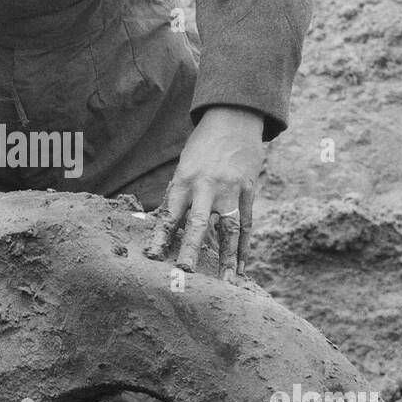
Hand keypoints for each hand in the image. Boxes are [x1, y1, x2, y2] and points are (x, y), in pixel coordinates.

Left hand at [144, 106, 264, 280]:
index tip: (153, 257)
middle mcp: (207, 186)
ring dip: (227, 257)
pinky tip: (241, 266)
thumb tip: (158, 225)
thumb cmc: (202, 148)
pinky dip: (244, 247)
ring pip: (229, 228)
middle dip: (190, 249)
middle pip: (198, 223)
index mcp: (184, 180)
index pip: (170, 213)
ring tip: (226, 282)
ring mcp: (230, 189)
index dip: (161, 236)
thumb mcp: (183, 167)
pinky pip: (247, 223)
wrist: (233, 119)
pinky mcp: (248, 191)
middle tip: (185, 273)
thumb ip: (176, 196)